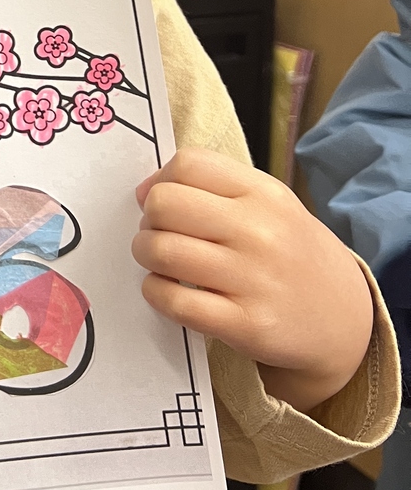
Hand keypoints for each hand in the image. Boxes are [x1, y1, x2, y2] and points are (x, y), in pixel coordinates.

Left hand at [133, 148, 373, 412]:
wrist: (345, 319)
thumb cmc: (291, 254)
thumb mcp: (269, 205)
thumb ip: (214, 187)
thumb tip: (144, 191)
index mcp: (264, 193)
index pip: (188, 164)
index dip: (160, 182)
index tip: (161, 201)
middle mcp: (259, 231)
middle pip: (165, 205)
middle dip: (148, 220)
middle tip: (160, 235)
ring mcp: (254, 279)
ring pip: (161, 251)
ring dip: (146, 256)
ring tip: (161, 263)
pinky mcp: (245, 325)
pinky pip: (174, 302)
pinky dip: (156, 293)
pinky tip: (167, 291)